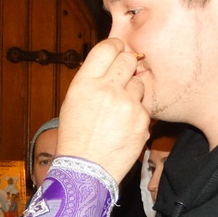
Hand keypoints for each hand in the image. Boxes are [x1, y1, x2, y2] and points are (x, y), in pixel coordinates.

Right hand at [56, 39, 149, 180]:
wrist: (86, 169)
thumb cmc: (76, 136)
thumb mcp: (73, 101)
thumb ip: (92, 79)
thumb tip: (111, 62)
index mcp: (86, 82)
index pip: (107, 47)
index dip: (115, 47)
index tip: (118, 50)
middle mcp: (107, 89)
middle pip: (128, 59)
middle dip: (128, 65)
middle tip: (123, 76)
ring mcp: (127, 104)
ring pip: (139, 84)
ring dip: (133, 92)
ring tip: (119, 110)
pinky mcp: (142, 119)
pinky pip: (144, 107)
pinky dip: (137, 114)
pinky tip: (124, 126)